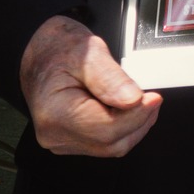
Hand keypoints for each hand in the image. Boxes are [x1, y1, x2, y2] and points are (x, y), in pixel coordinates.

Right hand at [20, 14, 161, 157]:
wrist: (39, 51)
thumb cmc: (56, 47)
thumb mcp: (87, 51)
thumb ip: (110, 77)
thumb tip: (133, 100)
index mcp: (55, 113)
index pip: (107, 130)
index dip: (137, 116)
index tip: (154, 98)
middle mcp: (54, 134)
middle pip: (111, 143)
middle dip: (138, 120)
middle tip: (151, 96)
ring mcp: (61, 141)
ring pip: (110, 146)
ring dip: (132, 125)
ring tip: (139, 99)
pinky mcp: (69, 140)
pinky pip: (104, 142)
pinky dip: (121, 127)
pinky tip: (124, 107)